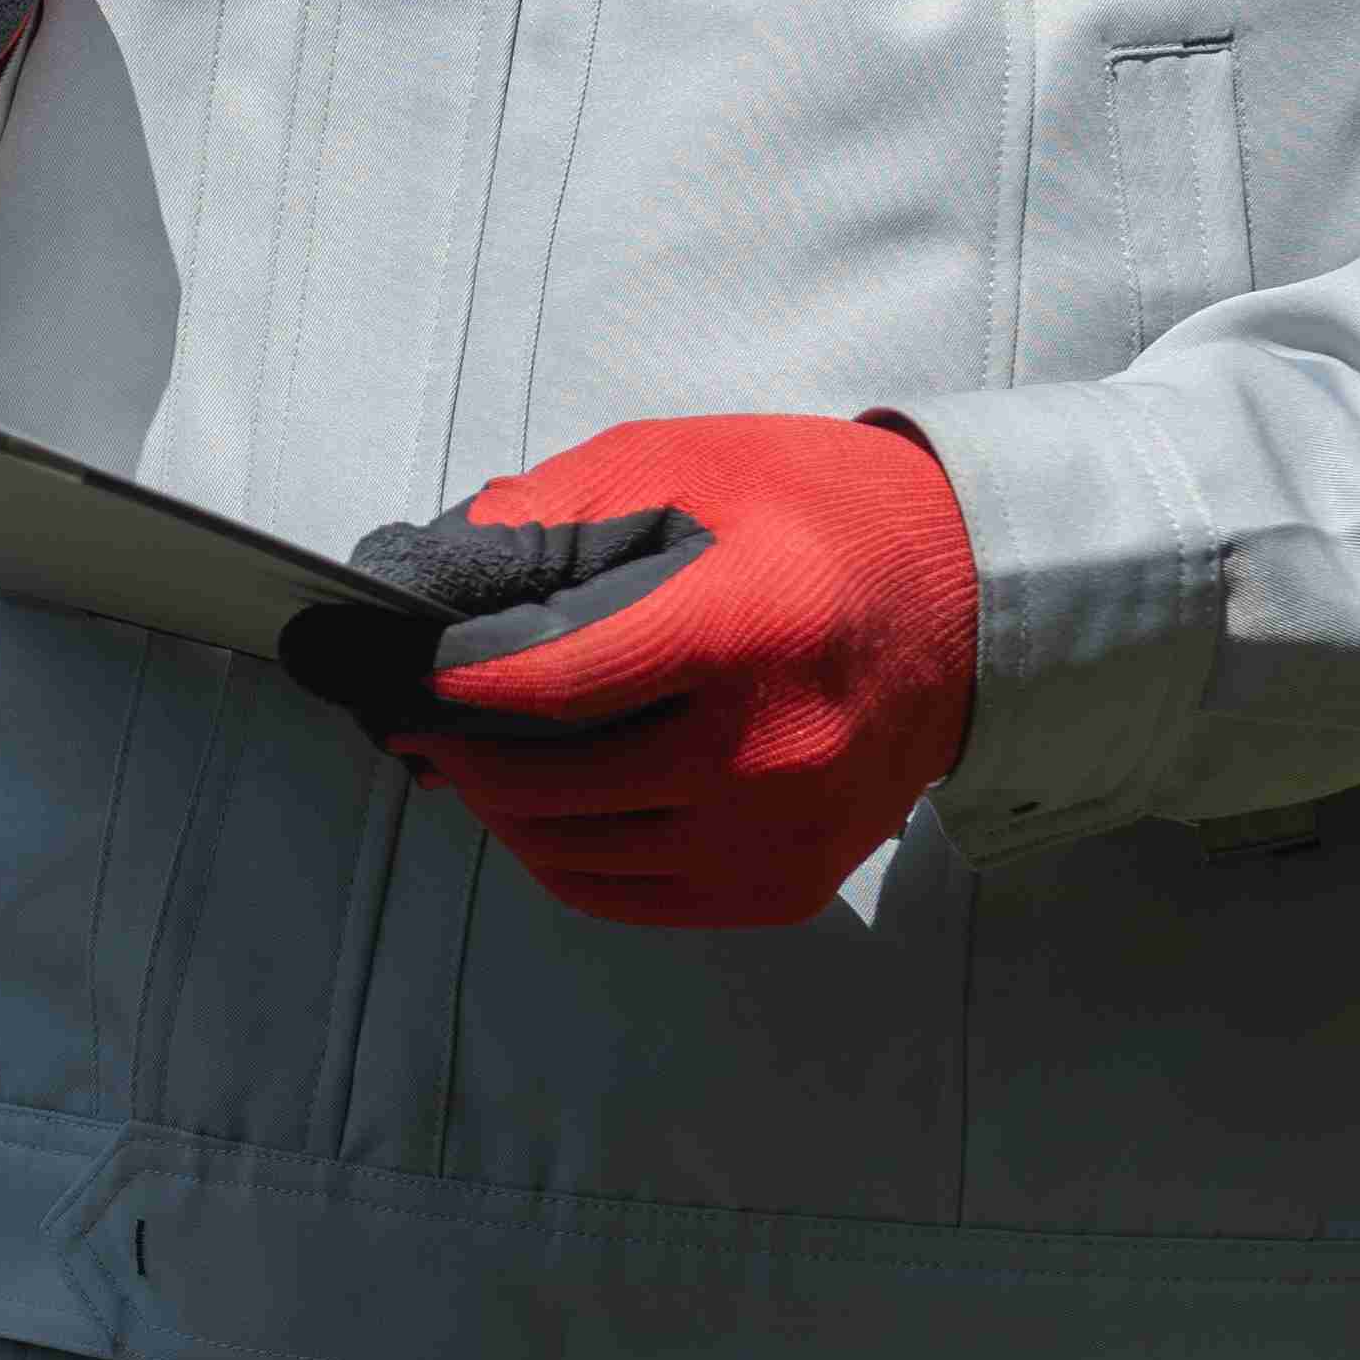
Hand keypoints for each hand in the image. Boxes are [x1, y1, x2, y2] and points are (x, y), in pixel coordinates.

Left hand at [304, 415, 979, 930]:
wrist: (971, 601)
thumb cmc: (817, 516)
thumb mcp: (682, 466)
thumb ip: (548, 519)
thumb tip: (424, 584)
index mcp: (746, 630)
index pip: (549, 683)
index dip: (448, 683)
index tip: (388, 669)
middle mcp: (769, 752)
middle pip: (545, 781)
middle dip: (453, 748)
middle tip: (404, 719)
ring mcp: (780, 835)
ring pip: (567, 849)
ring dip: (496, 806)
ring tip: (464, 756)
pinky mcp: (783, 886)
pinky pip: (620, 892)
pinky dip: (557, 850)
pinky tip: (537, 801)